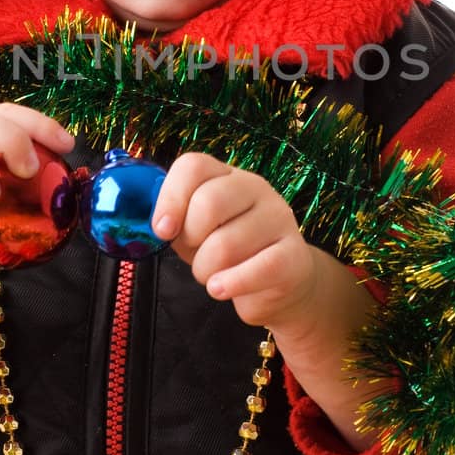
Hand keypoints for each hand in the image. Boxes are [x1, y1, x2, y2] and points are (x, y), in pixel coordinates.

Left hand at [151, 153, 318, 330]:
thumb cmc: (229, 254)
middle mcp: (257, 189)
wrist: (280, 283)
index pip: (194, 166)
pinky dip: (230, 284)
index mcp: (228, 176)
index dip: (170, 198)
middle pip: (209, 202)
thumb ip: (176, 221)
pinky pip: (255, 270)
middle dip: (190, 238)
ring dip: (206, 269)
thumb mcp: (195, 232)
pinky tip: (221, 288)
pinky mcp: (294, 256)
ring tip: (212, 274)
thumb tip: (160, 225)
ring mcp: (279, 220)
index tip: (162, 229)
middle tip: (193, 254)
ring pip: (225, 244)